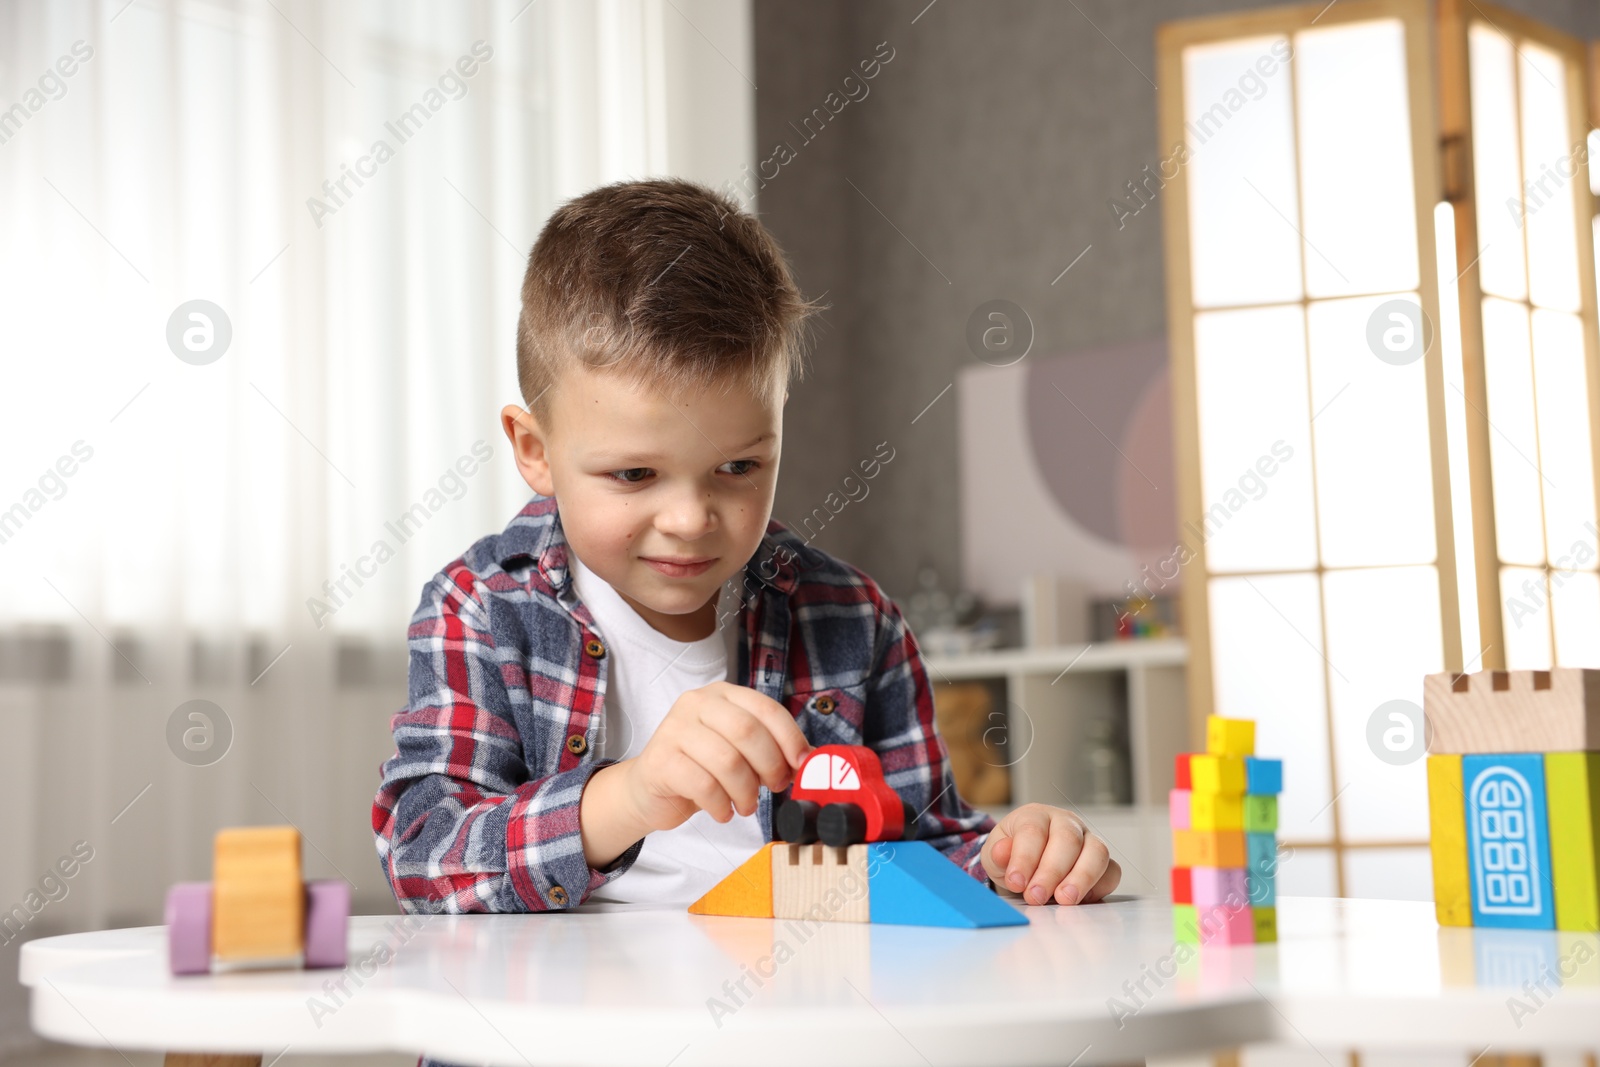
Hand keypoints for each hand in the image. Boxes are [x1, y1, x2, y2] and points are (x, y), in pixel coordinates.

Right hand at [620, 681, 811, 832]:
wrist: (651, 790)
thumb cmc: (701, 769)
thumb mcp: (740, 753)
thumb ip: (771, 751)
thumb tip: (810, 761)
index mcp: (723, 695)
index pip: (765, 708)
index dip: (789, 737)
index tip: (800, 764)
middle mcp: (697, 703)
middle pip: (747, 731)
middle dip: (769, 765)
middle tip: (774, 788)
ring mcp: (674, 729)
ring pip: (727, 760)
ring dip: (746, 791)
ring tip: (746, 805)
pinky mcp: (660, 760)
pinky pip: (703, 785)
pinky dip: (721, 805)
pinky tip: (723, 811)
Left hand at [980, 803, 1119, 905]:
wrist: (1027, 864)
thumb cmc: (1012, 856)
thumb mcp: (995, 855)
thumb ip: (998, 854)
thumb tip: (1002, 852)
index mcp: (1036, 816)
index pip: (1033, 831)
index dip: (1025, 858)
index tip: (1016, 882)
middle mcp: (1066, 823)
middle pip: (1067, 840)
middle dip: (1051, 872)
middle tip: (1036, 896)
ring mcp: (1088, 840)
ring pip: (1097, 852)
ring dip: (1081, 879)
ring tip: (1064, 900)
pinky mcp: (1103, 863)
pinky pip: (1112, 871)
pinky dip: (1100, 887)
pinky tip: (1081, 901)